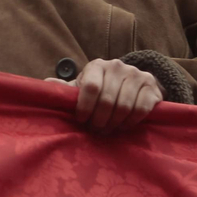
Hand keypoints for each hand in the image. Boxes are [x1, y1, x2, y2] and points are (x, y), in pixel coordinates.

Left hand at [47, 58, 162, 130]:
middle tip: (96, 130)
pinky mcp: (152, 87)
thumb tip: (45, 85)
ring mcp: (137, 75)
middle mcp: (117, 66)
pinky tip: (123, 126)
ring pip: (124, 107)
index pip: (91, 87)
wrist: (131, 83)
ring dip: (114, 124)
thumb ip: (65, 88)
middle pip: (108, 100)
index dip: (85, 107)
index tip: (82, 120)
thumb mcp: (82, 86)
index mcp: (97, 65)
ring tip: (108, 130)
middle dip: (99, 120)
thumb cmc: (101, 87)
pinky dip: (130, 122)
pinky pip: (141, 110)